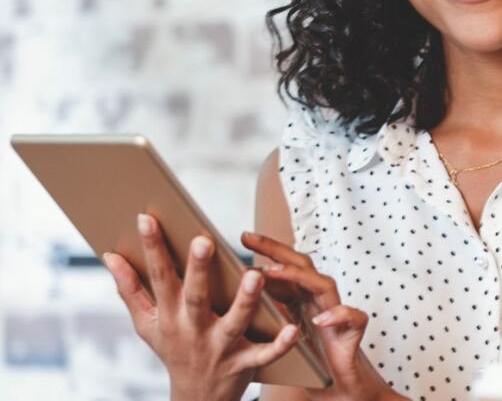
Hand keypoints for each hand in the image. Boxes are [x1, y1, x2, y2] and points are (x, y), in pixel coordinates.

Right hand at [103, 214, 300, 400]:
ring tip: (254, 276)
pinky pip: (264, 354)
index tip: (147, 218)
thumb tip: (109, 256)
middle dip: (198, 270)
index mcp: (169, 316)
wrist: (196, 400)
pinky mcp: (244, 364)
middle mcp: (193, 330)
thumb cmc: (174, 350)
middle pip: (196, 297)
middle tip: (203, 240)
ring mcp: (219, 348)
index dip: (153, 248)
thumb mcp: (147, 324)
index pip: (159, 277)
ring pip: (233, 322)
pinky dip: (279, 344)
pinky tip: (293, 329)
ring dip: (245, 301)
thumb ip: (130, 290)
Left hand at [241, 231, 398, 400]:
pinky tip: (319, 320)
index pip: (285, 267)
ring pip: (324, 284)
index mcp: (302, 300)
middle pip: (302, 265)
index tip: (242, 237)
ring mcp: (338, 315)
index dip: (266, 251)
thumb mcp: (280, 337)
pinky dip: (338, 315)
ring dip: (298, 277)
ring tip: (272, 273)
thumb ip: (266, 317)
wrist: (341, 390)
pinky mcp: (352, 333)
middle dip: (275, 249)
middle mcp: (320, 301)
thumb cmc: (310, 364)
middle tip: (248, 238)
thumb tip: (229, 303)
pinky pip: (353, 317)